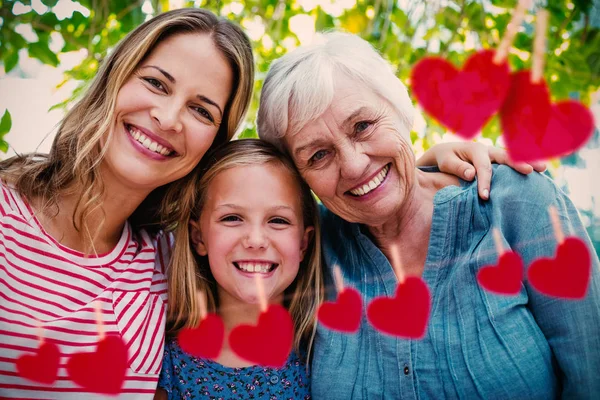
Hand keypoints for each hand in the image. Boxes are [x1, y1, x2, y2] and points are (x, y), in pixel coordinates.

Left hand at [417, 142, 545, 199]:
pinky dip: (524, 166)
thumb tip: (472, 174)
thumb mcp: (446, 162)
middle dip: (518, 164)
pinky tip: (538, 174)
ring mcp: (495, 154)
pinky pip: (511, 163)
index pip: (483, 168)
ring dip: (528, 162)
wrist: (446, 153)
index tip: (485, 197)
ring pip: (513, 158)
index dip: (485, 182)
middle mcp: (488, 149)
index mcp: (475, 150)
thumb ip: (457, 167)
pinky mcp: (498, 161)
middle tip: (530, 171)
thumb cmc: (445, 159)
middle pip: (505, 156)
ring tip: (543, 168)